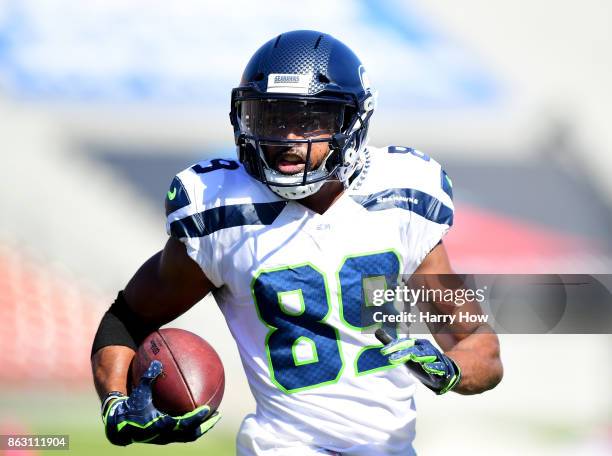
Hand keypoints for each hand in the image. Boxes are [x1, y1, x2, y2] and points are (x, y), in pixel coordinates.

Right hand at [102, 360, 220, 444]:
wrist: (119, 425)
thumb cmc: (130, 406)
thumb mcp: (139, 392)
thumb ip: (148, 377)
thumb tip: (157, 362)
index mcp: (160, 425)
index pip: (182, 424)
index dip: (196, 418)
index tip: (207, 409)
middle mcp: (165, 434)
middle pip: (190, 434)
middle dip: (205, 425)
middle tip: (217, 415)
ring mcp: (166, 437)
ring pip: (188, 436)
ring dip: (201, 427)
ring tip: (212, 417)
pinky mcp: (166, 436)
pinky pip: (183, 433)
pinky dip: (192, 425)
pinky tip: (198, 414)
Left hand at [379, 334, 460, 394]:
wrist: (444, 372)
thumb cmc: (421, 360)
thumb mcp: (406, 351)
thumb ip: (393, 344)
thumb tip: (377, 331)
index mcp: (417, 344)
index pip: (404, 343)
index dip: (394, 346)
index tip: (383, 351)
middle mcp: (426, 349)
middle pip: (413, 349)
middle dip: (403, 353)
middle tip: (392, 359)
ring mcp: (435, 358)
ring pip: (427, 355)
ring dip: (420, 356)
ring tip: (413, 357)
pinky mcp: (442, 369)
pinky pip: (439, 367)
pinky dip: (434, 367)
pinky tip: (427, 368)